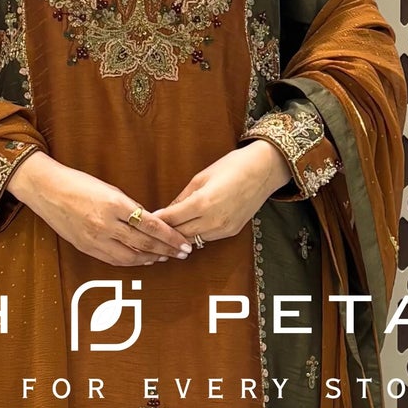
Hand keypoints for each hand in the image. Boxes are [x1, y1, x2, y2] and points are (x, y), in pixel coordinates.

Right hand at [8, 152, 195, 267]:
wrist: (46, 189)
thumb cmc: (78, 183)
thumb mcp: (109, 189)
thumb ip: (129, 206)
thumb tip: (149, 221)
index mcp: (114, 204)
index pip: (151, 225)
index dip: (170, 236)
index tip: (184, 242)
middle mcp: (105, 224)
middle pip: (144, 243)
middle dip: (167, 250)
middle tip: (183, 253)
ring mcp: (94, 238)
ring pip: (130, 256)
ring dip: (151, 258)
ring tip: (165, 257)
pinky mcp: (86, 247)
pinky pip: (114, 259)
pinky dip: (131, 261)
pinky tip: (142, 259)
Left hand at [151, 142, 289, 242]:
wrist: (263, 170)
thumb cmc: (231, 167)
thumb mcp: (200, 178)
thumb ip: (182, 198)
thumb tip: (166, 212)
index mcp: (202, 203)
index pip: (170, 219)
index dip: (156, 221)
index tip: (143, 221)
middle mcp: (213, 220)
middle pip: (179, 234)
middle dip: (165, 233)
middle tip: (150, 231)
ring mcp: (223, 228)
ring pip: (193, 240)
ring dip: (179, 237)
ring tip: (166, 233)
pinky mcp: (231, 232)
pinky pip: (207, 238)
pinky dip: (196, 236)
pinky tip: (187, 230)